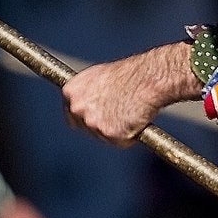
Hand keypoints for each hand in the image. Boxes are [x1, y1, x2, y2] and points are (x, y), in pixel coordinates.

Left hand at [61, 42, 200, 146]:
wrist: (147, 80)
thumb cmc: (128, 75)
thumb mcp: (99, 77)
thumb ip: (87, 92)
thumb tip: (87, 102)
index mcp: (71, 92)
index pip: (72, 114)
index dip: (86, 117)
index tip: (97, 117)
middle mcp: (77, 108)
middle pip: (85, 127)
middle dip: (100, 125)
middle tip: (118, 116)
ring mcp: (92, 123)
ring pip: (103, 136)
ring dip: (116, 130)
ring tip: (130, 112)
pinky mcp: (110, 134)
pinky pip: (120, 142)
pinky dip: (130, 135)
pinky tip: (136, 119)